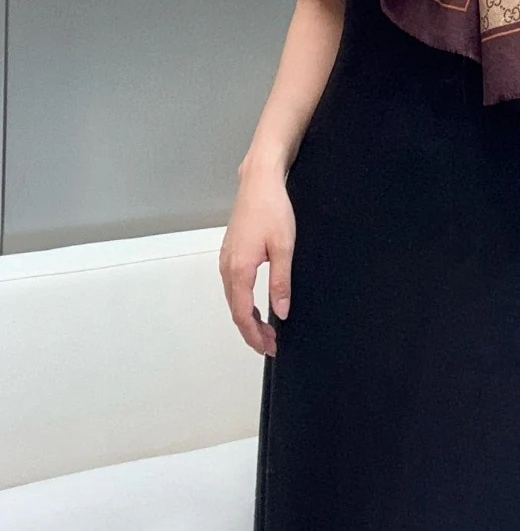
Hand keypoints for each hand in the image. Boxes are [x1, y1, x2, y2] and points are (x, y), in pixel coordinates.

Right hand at [219, 169, 294, 357]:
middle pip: (235, 309)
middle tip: (271, 345)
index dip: (255, 335)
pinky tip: (255, 305)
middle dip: (251, 331)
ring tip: (266, 330)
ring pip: (233, 298)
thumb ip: (280, 282)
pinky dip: (243, 301)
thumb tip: (280, 312)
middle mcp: (227, 267)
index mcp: (239, 270)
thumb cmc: (272, 210)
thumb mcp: (283, 248)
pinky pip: (233, 285)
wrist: (259, 182)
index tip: (270, 348)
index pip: (242, 313)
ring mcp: (226, 259)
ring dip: (247, 317)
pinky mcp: (230, 252)